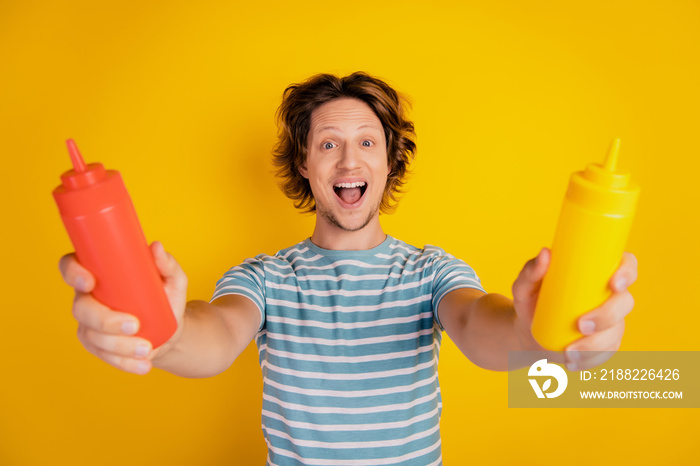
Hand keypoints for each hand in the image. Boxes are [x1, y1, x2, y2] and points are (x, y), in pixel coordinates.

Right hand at [58, 241, 187, 374]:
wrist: (171, 329)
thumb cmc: (166, 297)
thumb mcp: (173, 280)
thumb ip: (167, 264)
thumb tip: (157, 247)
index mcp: (100, 274)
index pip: (72, 266)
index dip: (73, 272)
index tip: (90, 281)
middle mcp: (88, 298)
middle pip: (81, 308)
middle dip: (105, 319)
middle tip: (135, 325)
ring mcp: (90, 324)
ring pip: (93, 336)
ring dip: (119, 345)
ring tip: (146, 348)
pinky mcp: (98, 346)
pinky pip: (105, 356)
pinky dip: (124, 362)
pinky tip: (142, 364)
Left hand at [512, 248, 637, 370]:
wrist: (529, 332)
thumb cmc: (530, 301)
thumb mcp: (524, 287)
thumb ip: (531, 270)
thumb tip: (545, 253)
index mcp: (596, 273)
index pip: (625, 265)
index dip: (627, 272)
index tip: (613, 284)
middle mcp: (610, 295)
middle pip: (625, 302)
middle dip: (607, 316)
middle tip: (580, 325)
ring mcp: (611, 320)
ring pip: (617, 331)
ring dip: (596, 345)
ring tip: (568, 353)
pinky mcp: (607, 342)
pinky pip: (608, 352)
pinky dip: (590, 360)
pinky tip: (572, 363)